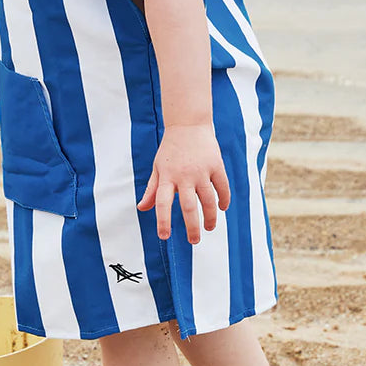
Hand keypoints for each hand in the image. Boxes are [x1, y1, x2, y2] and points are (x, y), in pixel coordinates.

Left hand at [137, 123, 230, 243]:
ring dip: (210, 218)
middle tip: (194, 241)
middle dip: (192, 228)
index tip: (164, 236)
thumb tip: (141, 209)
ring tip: (209, 228)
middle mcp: (184, 175)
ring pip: (208, 200)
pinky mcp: (216, 165)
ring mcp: (201, 170)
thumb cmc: (170, 149)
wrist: (187, 124)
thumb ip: (151, 190)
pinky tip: (222, 208)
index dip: (163, 221)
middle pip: (189, 207)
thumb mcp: (157, 168)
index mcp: (167, 177)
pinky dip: (224, 200)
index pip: (163, 203)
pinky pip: (222, 187)